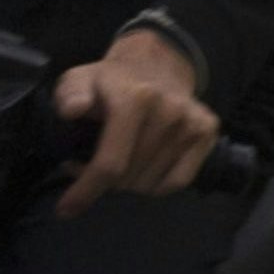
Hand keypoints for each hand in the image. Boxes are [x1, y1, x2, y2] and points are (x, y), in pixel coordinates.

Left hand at [54, 28, 217, 216]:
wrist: (157, 64)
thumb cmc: (111, 82)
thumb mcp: (79, 80)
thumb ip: (69, 93)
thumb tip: (72, 109)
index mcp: (135, 99)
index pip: (111, 162)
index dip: (86, 191)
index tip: (66, 209)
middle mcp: (169, 111)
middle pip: (129, 178)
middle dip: (104, 182)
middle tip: (93, 167)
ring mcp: (192, 123)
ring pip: (151, 184)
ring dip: (129, 183)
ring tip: (120, 162)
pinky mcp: (207, 131)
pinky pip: (178, 181)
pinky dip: (156, 184)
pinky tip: (145, 166)